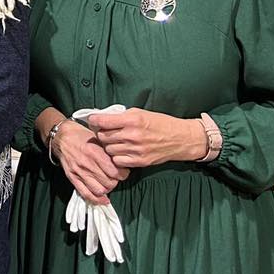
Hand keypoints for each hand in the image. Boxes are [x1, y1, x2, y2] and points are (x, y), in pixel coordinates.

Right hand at [52, 120, 126, 204]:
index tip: (123, 171)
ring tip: (108, 183)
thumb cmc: (80, 135)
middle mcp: (87, 164)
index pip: (115, 172)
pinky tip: (103, 199)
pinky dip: (96, 200)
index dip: (123, 173)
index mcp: (94, 153)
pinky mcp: (72, 178)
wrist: (61, 137)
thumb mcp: (97, 138)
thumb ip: (109, 151)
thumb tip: (122, 161)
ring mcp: (79, 172)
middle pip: (109, 182)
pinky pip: (85, 194)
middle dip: (115, 181)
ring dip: (107, 189)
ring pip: (99, 190)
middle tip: (115, 177)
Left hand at [88, 108, 205, 168]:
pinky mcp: (140, 161)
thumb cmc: (161, 123)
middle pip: (103, 136)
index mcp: (132, 120)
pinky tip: (122, 151)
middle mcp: (132, 135)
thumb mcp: (140, 113)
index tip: (92, 120)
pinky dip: (116, 156)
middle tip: (104, 131)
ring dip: (108, 145)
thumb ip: (121, 116)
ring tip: (115, 141)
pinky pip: (118, 161)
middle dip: (100, 133)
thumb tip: (102, 118)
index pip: (102, 121)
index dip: (93, 120)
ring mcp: (136, 150)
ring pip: (108, 149)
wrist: (181, 139)